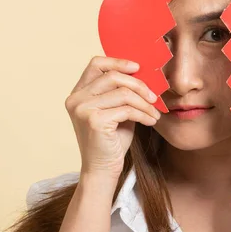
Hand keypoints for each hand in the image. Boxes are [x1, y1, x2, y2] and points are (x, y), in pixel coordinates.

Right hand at [65, 56, 160, 180]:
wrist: (103, 169)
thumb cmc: (111, 140)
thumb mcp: (115, 109)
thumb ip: (120, 91)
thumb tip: (142, 73)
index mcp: (78, 93)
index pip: (95, 64)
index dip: (118, 61)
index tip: (137, 68)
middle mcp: (76, 99)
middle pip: (112, 76)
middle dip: (138, 84)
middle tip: (153, 97)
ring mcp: (83, 109)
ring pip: (123, 93)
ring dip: (144, 103)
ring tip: (154, 113)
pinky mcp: (94, 121)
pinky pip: (127, 109)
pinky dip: (143, 114)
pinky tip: (150, 121)